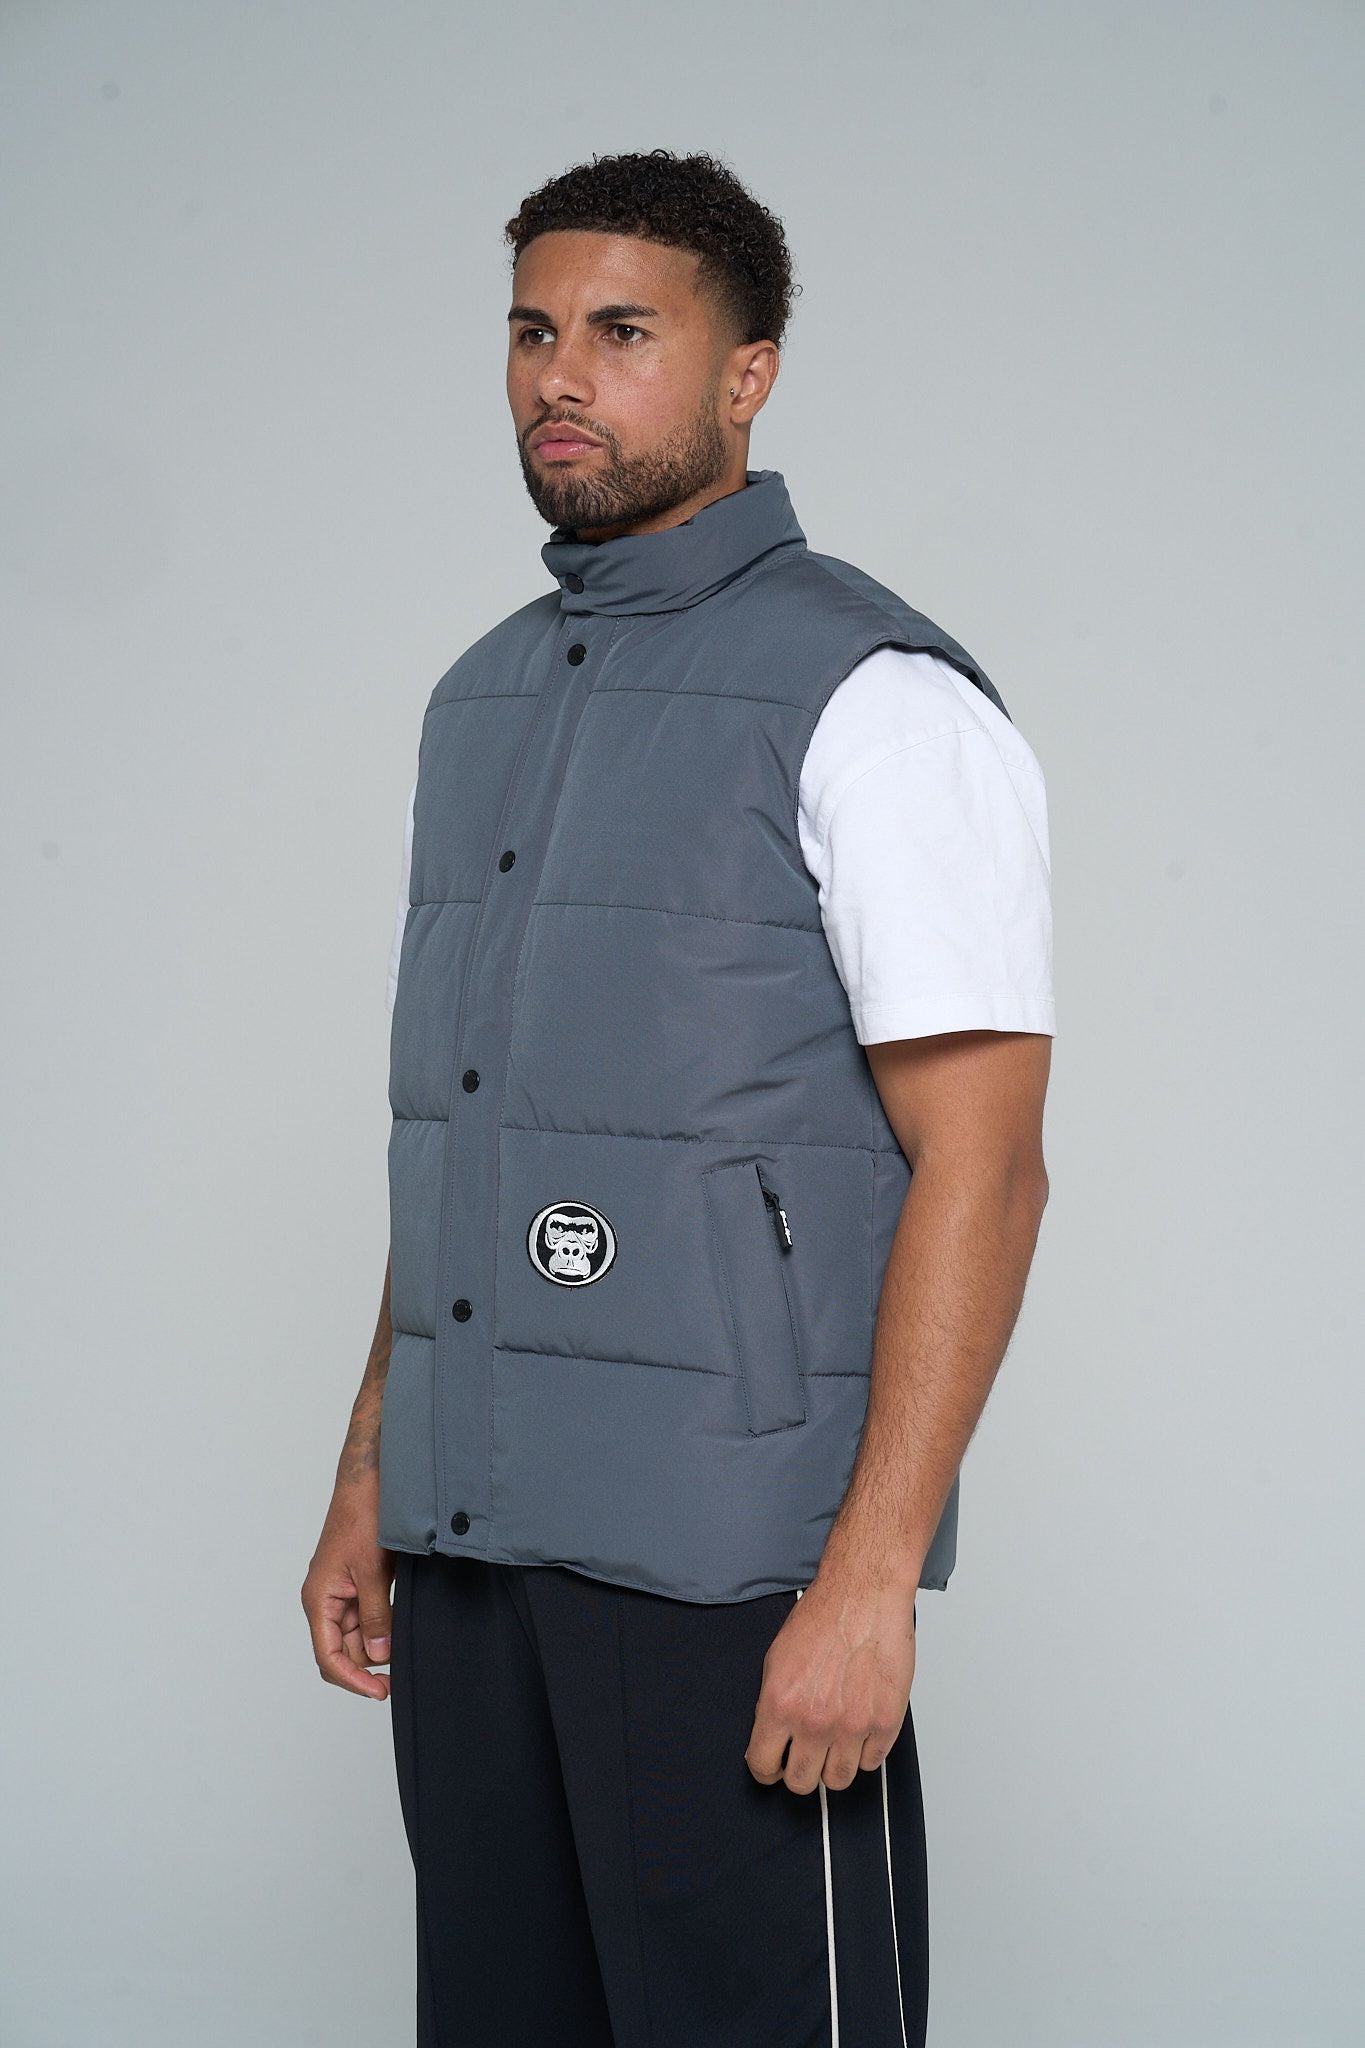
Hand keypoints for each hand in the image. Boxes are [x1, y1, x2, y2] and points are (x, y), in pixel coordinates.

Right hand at [301, 1479, 396, 1701]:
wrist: (369, 1481)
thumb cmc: (363, 1516)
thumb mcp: (373, 1570)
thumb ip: (375, 1614)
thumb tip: (378, 1652)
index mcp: (319, 1599)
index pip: (329, 1656)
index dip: (353, 1680)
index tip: (380, 1691)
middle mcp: (325, 1600)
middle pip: (342, 1651)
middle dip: (368, 1664)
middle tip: (400, 1671)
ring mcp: (340, 1592)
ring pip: (356, 1636)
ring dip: (377, 1644)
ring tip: (404, 1643)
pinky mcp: (356, 1583)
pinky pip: (365, 1616)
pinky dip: (382, 1625)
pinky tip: (400, 1626)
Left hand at [744, 1566, 916, 1792]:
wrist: (863, 1597)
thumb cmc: (823, 1617)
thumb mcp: (777, 1658)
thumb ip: (773, 1702)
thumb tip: (773, 1733)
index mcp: (781, 1705)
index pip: (763, 1764)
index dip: (767, 1769)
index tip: (774, 1766)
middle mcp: (814, 1722)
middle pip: (802, 1782)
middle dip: (800, 1771)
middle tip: (806, 1755)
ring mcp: (852, 1727)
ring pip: (838, 1780)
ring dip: (834, 1765)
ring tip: (836, 1742)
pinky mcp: (884, 1723)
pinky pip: (871, 1762)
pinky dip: (865, 1751)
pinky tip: (860, 1729)